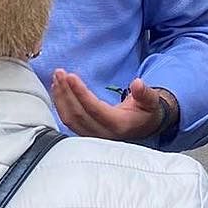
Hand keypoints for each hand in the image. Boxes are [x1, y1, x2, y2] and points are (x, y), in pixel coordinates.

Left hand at [51, 71, 168, 141]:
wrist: (144, 126)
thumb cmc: (146, 112)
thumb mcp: (151, 101)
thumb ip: (145, 93)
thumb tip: (137, 84)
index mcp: (118, 125)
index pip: (94, 109)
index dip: (80, 93)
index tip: (70, 76)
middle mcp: (103, 134)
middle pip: (78, 114)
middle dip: (66, 92)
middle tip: (59, 72)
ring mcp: (93, 136)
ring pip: (70, 119)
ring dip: (60, 98)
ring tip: (56, 78)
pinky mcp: (85, 134)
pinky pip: (69, 121)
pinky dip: (61, 104)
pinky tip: (58, 89)